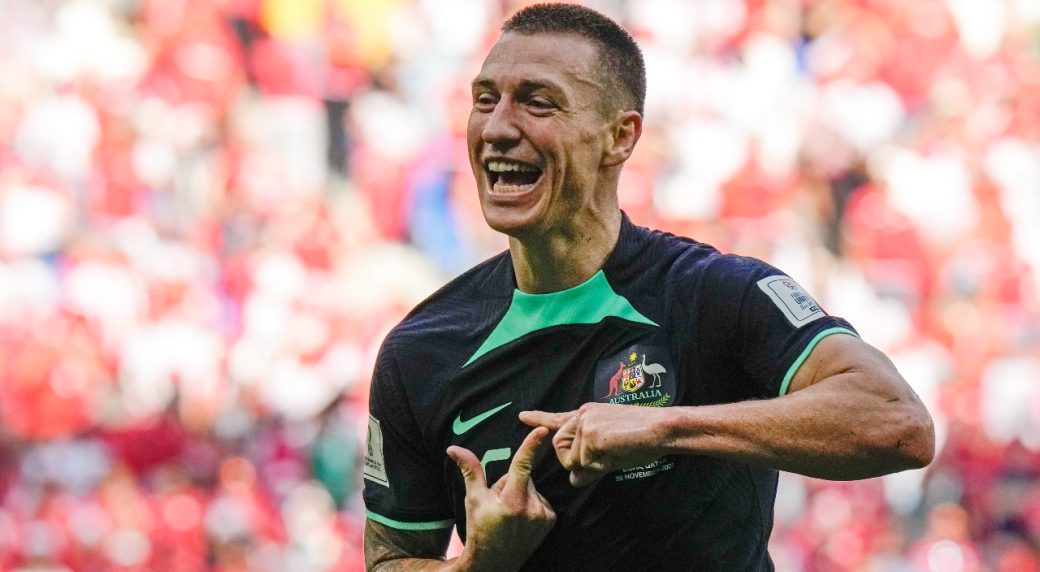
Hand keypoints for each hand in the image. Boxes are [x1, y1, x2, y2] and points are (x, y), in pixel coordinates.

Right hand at [446, 427, 555, 570]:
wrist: (495, 562)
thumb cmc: (480, 529)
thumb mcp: (473, 500)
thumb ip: (470, 471)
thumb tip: (453, 448)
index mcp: (512, 501)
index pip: (522, 466)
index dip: (532, 445)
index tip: (543, 430)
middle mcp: (531, 508)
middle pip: (522, 476)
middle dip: (510, 482)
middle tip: (499, 503)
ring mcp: (543, 515)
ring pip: (531, 487)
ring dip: (521, 493)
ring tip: (509, 513)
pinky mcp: (551, 519)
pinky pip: (540, 498)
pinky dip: (531, 502)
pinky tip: (521, 517)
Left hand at [520, 403, 669, 486]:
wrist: (661, 428)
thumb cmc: (644, 438)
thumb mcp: (613, 448)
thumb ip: (591, 461)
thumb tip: (574, 479)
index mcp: (588, 414)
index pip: (559, 419)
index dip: (540, 419)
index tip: (523, 417)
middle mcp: (582, 415)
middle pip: (560, 446)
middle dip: (574, 460)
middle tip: (601, 459)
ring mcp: (585, 423)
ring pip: (572, 459)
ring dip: (590, 465)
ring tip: (615, 453)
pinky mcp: (590, 434)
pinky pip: (583, 463)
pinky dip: (598, 466)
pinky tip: (617, 452)